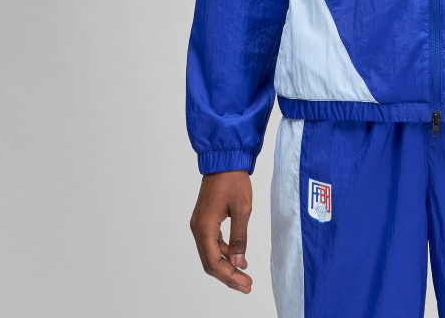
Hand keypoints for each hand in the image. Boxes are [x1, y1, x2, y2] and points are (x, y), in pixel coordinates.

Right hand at [189, 170, 253, 292]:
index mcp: (204, 227)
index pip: (213, 262)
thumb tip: (239, 262)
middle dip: (228, 276)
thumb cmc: (233, 180)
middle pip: (210, 262)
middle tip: (246, 285)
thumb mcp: (242, 209)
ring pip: (211, 253)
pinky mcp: (205, 219)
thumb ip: (240, 237)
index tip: (246, 283)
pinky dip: (224, 252)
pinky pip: (213, 243)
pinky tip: (238, 258)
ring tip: (244, 276)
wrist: (225, 159)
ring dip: (226, 266)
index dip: (229, 276)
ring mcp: (200, 224)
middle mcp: (198, 228)